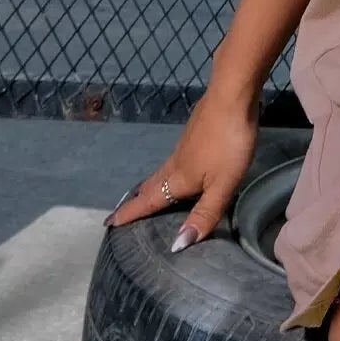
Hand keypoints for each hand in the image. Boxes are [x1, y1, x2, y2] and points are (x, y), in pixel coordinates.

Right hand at [103, 80, 259, 252]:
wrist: (231, 95)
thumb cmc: (228, 142)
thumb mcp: (223, 184)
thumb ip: (204, 213)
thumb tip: (177, 245)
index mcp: (179, 179)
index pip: (149, 201)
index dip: (130, 213)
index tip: (108, 224)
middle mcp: (175, 163)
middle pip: (150, 185)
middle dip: (136, 200)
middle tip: (120, 212)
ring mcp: (184, 145)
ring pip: (161, 171)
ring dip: (150, 186)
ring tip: (144, 195)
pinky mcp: (195, 133)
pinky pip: (173, 160)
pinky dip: (165, 172)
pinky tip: (176, 170)